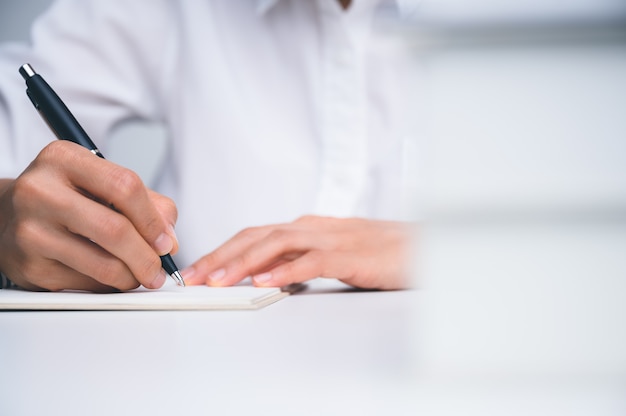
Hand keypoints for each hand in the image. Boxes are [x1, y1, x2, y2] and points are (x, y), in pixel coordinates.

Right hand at [0, 141, 177, 291]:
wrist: (7, 215)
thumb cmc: (64, 196)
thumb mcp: (102, 182)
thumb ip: (147, 202)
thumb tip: (169, 239)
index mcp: (63, 159)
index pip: (124, 186)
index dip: (152, 219)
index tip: (165, 241)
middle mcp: (40, 191)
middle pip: (114, 230)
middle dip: (146, 257)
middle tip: (158, 269)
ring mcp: (31, 230)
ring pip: (102, 264)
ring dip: (131, 277)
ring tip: (139, 275)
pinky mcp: (29, 267)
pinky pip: (85, 285)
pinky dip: (107, 286)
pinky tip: (110, 278)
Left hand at [182, 215, 410, 289]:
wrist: (425, 246)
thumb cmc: (380, 252)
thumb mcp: (332, 254)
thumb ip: (302, 260)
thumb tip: (268, 275)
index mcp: (307, 227)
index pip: (256, 235)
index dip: (224, 250)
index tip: (198, 270)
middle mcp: (314, 228)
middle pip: (258, 235)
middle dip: (221, 255)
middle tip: (193, 276)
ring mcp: (332, 239)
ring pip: (278, 244)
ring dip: (244, 261)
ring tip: (219, 280)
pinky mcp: (351, 255)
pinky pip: (313, 261)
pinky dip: (287, 270)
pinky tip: (266, 282)